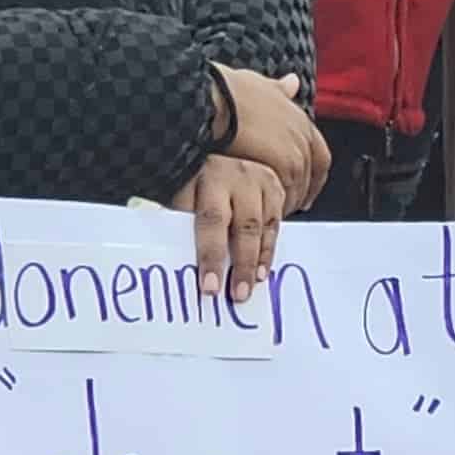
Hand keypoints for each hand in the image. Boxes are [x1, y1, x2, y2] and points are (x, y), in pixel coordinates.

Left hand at [173, 153, 288, 302]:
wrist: (209, 160)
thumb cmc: (191, 186)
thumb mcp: (180, 198)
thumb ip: (184, 226)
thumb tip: (182, 268)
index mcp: (207, 177)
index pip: (211, 220)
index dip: (211, 255)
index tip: (209, 287)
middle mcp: (237, 176)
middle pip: (243, 226)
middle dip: (240, 264)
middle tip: (236, 294)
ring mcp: (259, 180)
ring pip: (262, 226)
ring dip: (257, 261)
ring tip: (249, 287)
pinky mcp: (274, 187)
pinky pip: (275, 225)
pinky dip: (268, 251)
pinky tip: (261, 272)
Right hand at [215, 65, 329, 205]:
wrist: (213, 99)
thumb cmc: (227, 91)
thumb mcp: (260, 83)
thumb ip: (279, 89)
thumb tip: (293, 82)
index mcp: (300, 117)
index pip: (319, 155)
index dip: (314, 175)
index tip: (306, 190)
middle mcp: (303, 134)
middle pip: (311, 174)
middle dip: (301, 192)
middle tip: (287, 207)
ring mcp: (297, 150)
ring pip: (300, 187)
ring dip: (288, 202)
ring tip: (270, 214)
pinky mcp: (285, 165)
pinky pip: (288, 194)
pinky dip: (278, 205)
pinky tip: (263, 213)